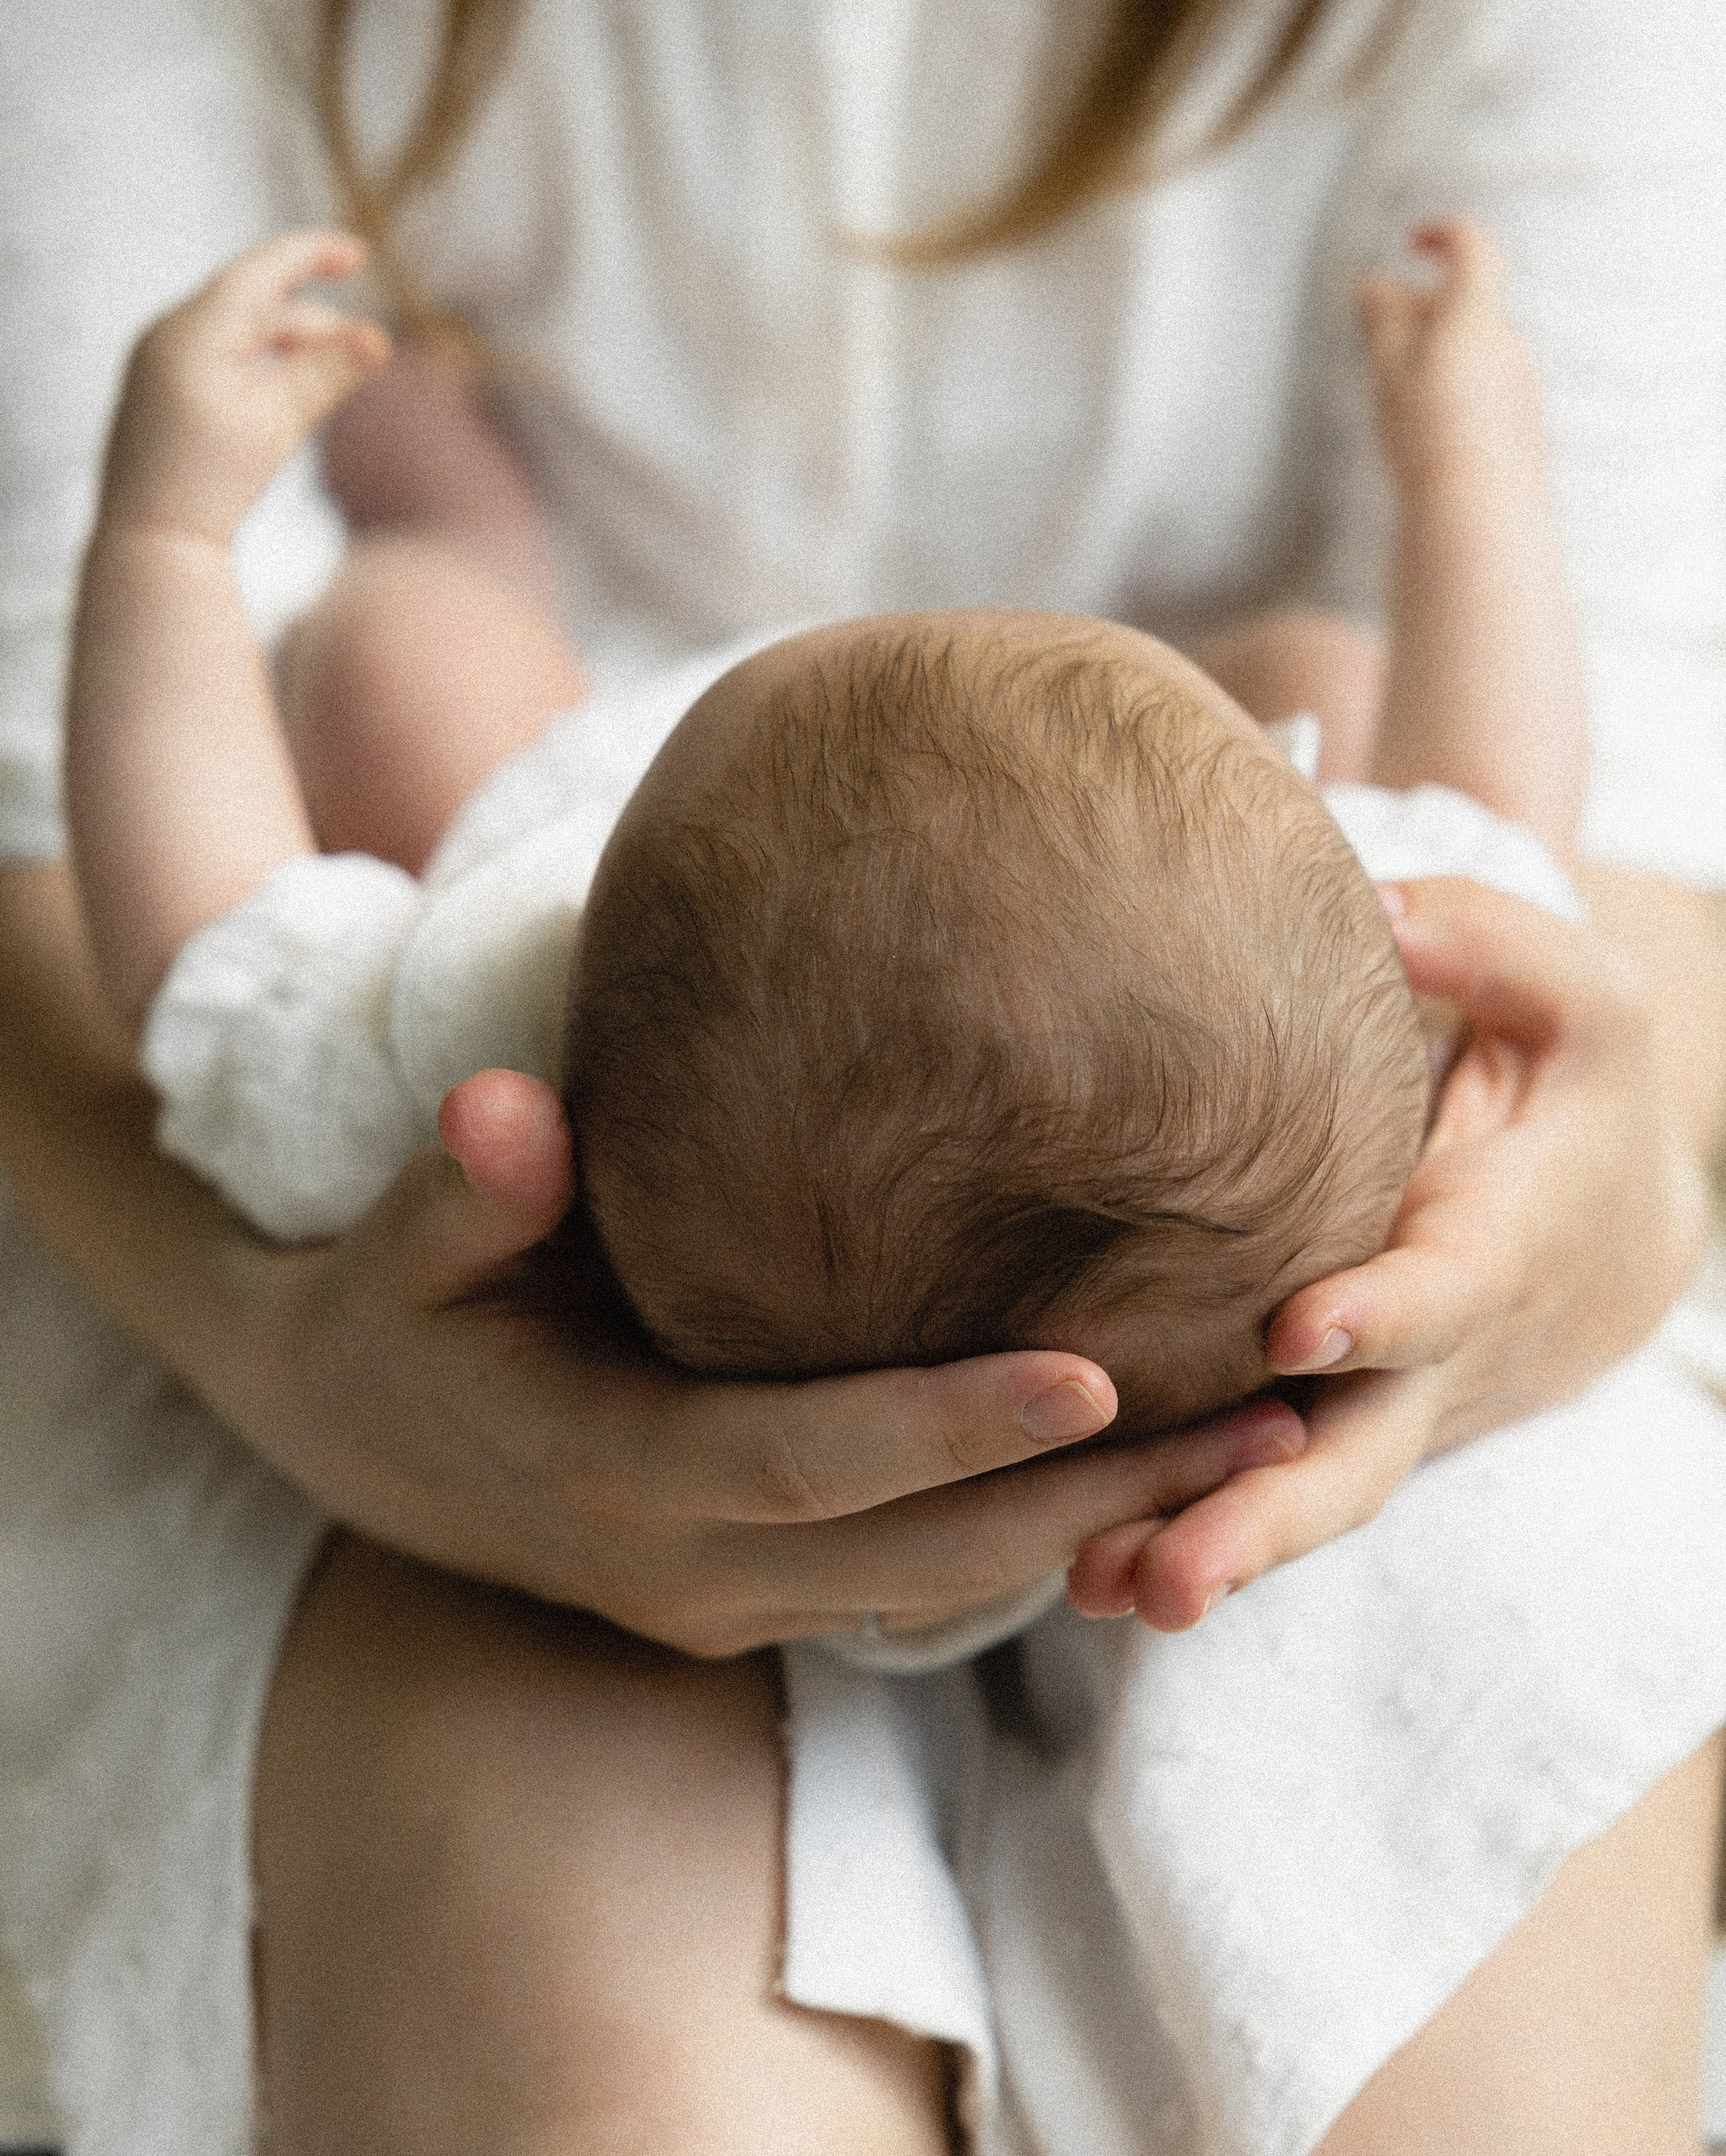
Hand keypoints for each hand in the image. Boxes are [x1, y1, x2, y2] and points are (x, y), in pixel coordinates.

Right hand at [1, 865, 1304, 1657]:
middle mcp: (688, 1569)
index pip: (816, 1459)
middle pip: (930, 1555)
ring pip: (946, 1589)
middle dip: (1105, 1498)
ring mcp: (725, 1604)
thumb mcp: (403, 1240)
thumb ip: (467, 1186)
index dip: (954, 1425)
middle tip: (1278, 1419)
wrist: (348, 1432)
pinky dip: (1038, 1535)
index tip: (1102, 1365)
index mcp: (617, 1473)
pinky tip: (1154, 1464)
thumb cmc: (393, 1307)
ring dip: (1104, 1525)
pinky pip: (919, 1582)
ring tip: (1269, 1441)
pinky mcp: (754, 1600)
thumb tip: (505, 1112)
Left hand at [103, 230, 390, 543]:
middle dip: (314, 321)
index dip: (313, 253)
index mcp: (192, 331)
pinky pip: (219, 350)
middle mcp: (167, 331)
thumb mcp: (281, 423)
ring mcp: (157, 355)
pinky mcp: (159, 381)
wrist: (150, 540)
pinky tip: (288, 388)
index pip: (260, 269)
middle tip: (366, 353)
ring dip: (291, 343)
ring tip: (332, 377)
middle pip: (255, 300)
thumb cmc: (211, 484)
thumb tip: (379, 337)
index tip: (359, 253)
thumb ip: (329, 372)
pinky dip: (261, 359)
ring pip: (240, 327)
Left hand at [1068, 878, 1706, 1630]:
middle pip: (1352, 1457)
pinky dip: (1176, 1527)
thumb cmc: (1567, 1085)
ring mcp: (1374, 1407)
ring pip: (1295, 1498)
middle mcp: (1431, 1358)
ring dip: (1201, 1550)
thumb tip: (1380, 916)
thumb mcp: (1573, 997)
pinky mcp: (1319, 1419)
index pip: (1437, 1292)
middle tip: (1167, 1577)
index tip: (1297, 1329)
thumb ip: (1489, 948)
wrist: (1611, 1222)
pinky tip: (1071, 1567)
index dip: (1377, 1313)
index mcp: (1492, 1247)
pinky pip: (1254, 1487)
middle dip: (1263, 1520)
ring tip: (1090, 1588)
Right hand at [1356, 218, 1543, 488]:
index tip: (1413, 241)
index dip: (1442, 233)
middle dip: (1423, 306)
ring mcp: (1519, 379)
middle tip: (1380, 332)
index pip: (1472, 245)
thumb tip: (1375, 283)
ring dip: (1437, 349)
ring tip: (1398, 390)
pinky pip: (1485, 382)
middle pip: (1466, 301)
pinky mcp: (1521, 416)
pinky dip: (1455, 383)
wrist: (1477, 505)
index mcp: (1475, 314)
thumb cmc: (1428, 432)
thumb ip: (1383, 319)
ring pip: (1474, 345)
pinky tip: (1427, 425)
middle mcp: (1507, 339)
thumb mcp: (1389, 368)